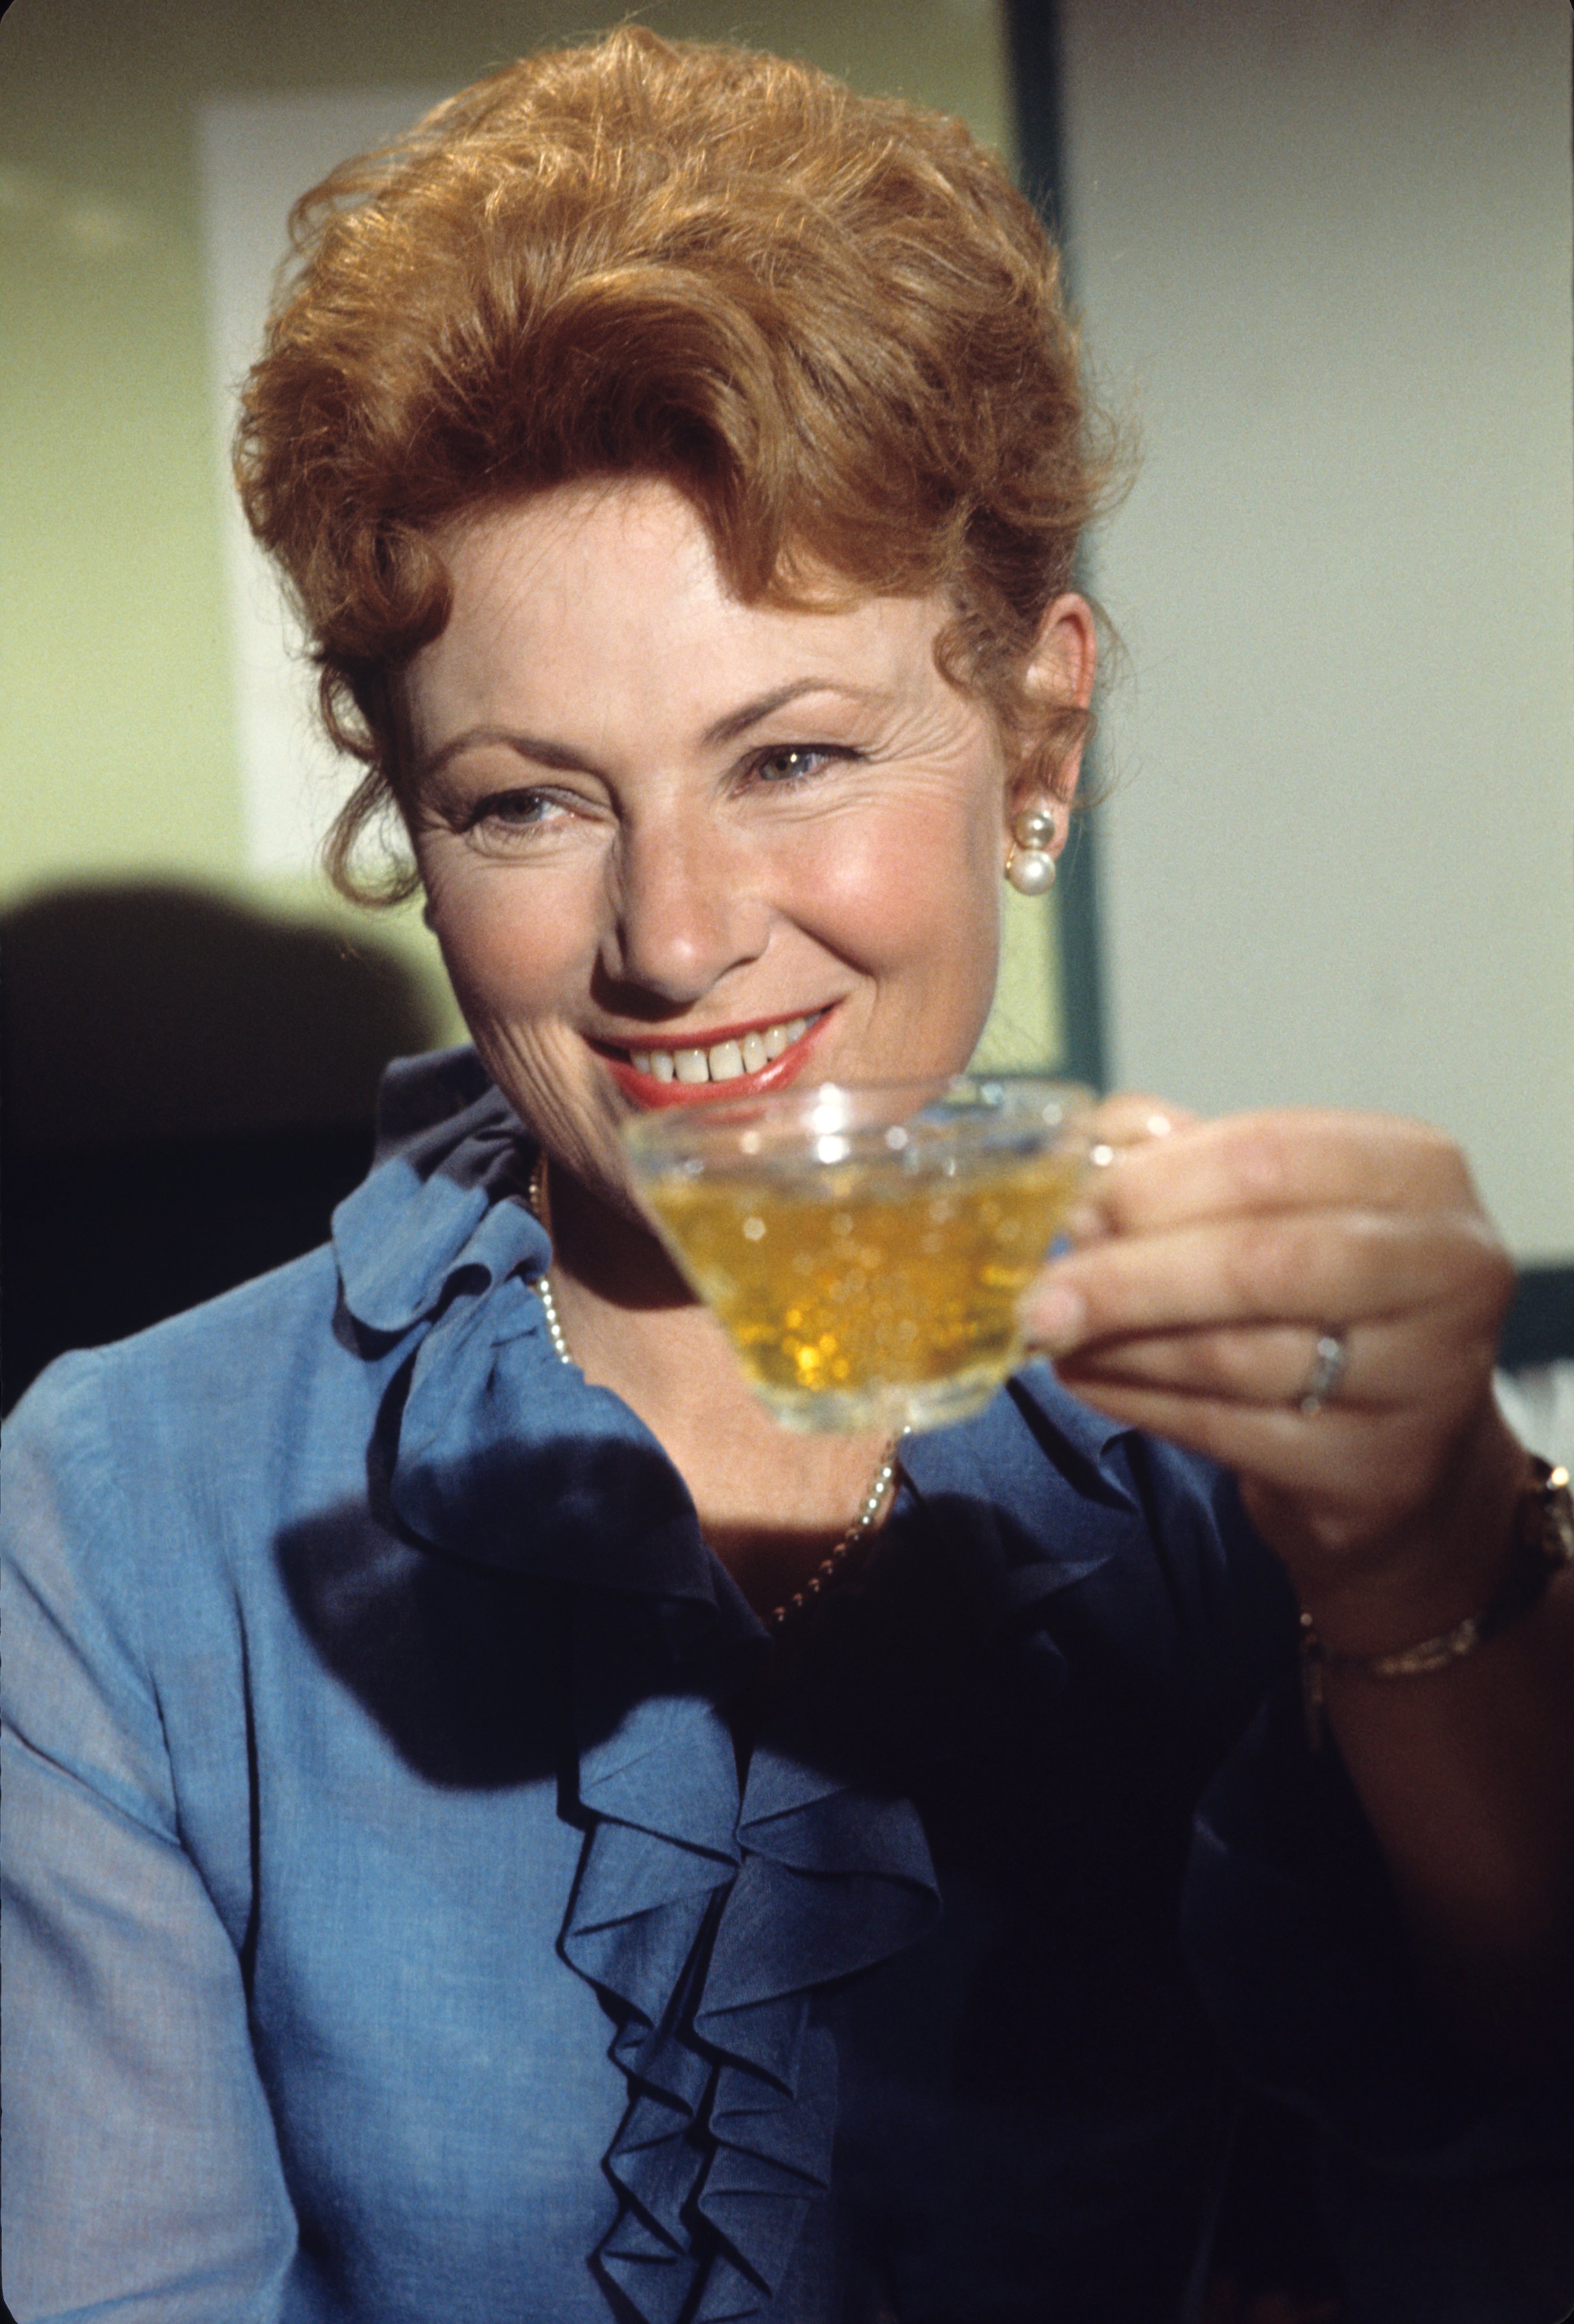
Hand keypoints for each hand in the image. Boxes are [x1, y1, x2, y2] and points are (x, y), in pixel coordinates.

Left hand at [1022, 1098, 1525, 1642]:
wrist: (1406, 1444)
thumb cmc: (1328, 1297)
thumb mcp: (1281, 1206)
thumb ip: (1188, 1159)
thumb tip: (1087, 1144)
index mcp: (1421, 1173)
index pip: (1272, 1157)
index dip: (1159, 1180)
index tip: (1076, 1202)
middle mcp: (1444, 1269)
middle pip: (1258, 1262)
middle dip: (1130, 1275)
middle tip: (1043, 1291)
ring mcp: (1422, 1377)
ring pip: (1233, 1354)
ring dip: (1120, 1344)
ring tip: (1054, 1332)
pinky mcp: (1373, 1468)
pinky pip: (1224, 1428)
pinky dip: (1136, 1401)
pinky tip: (1087, 1378)